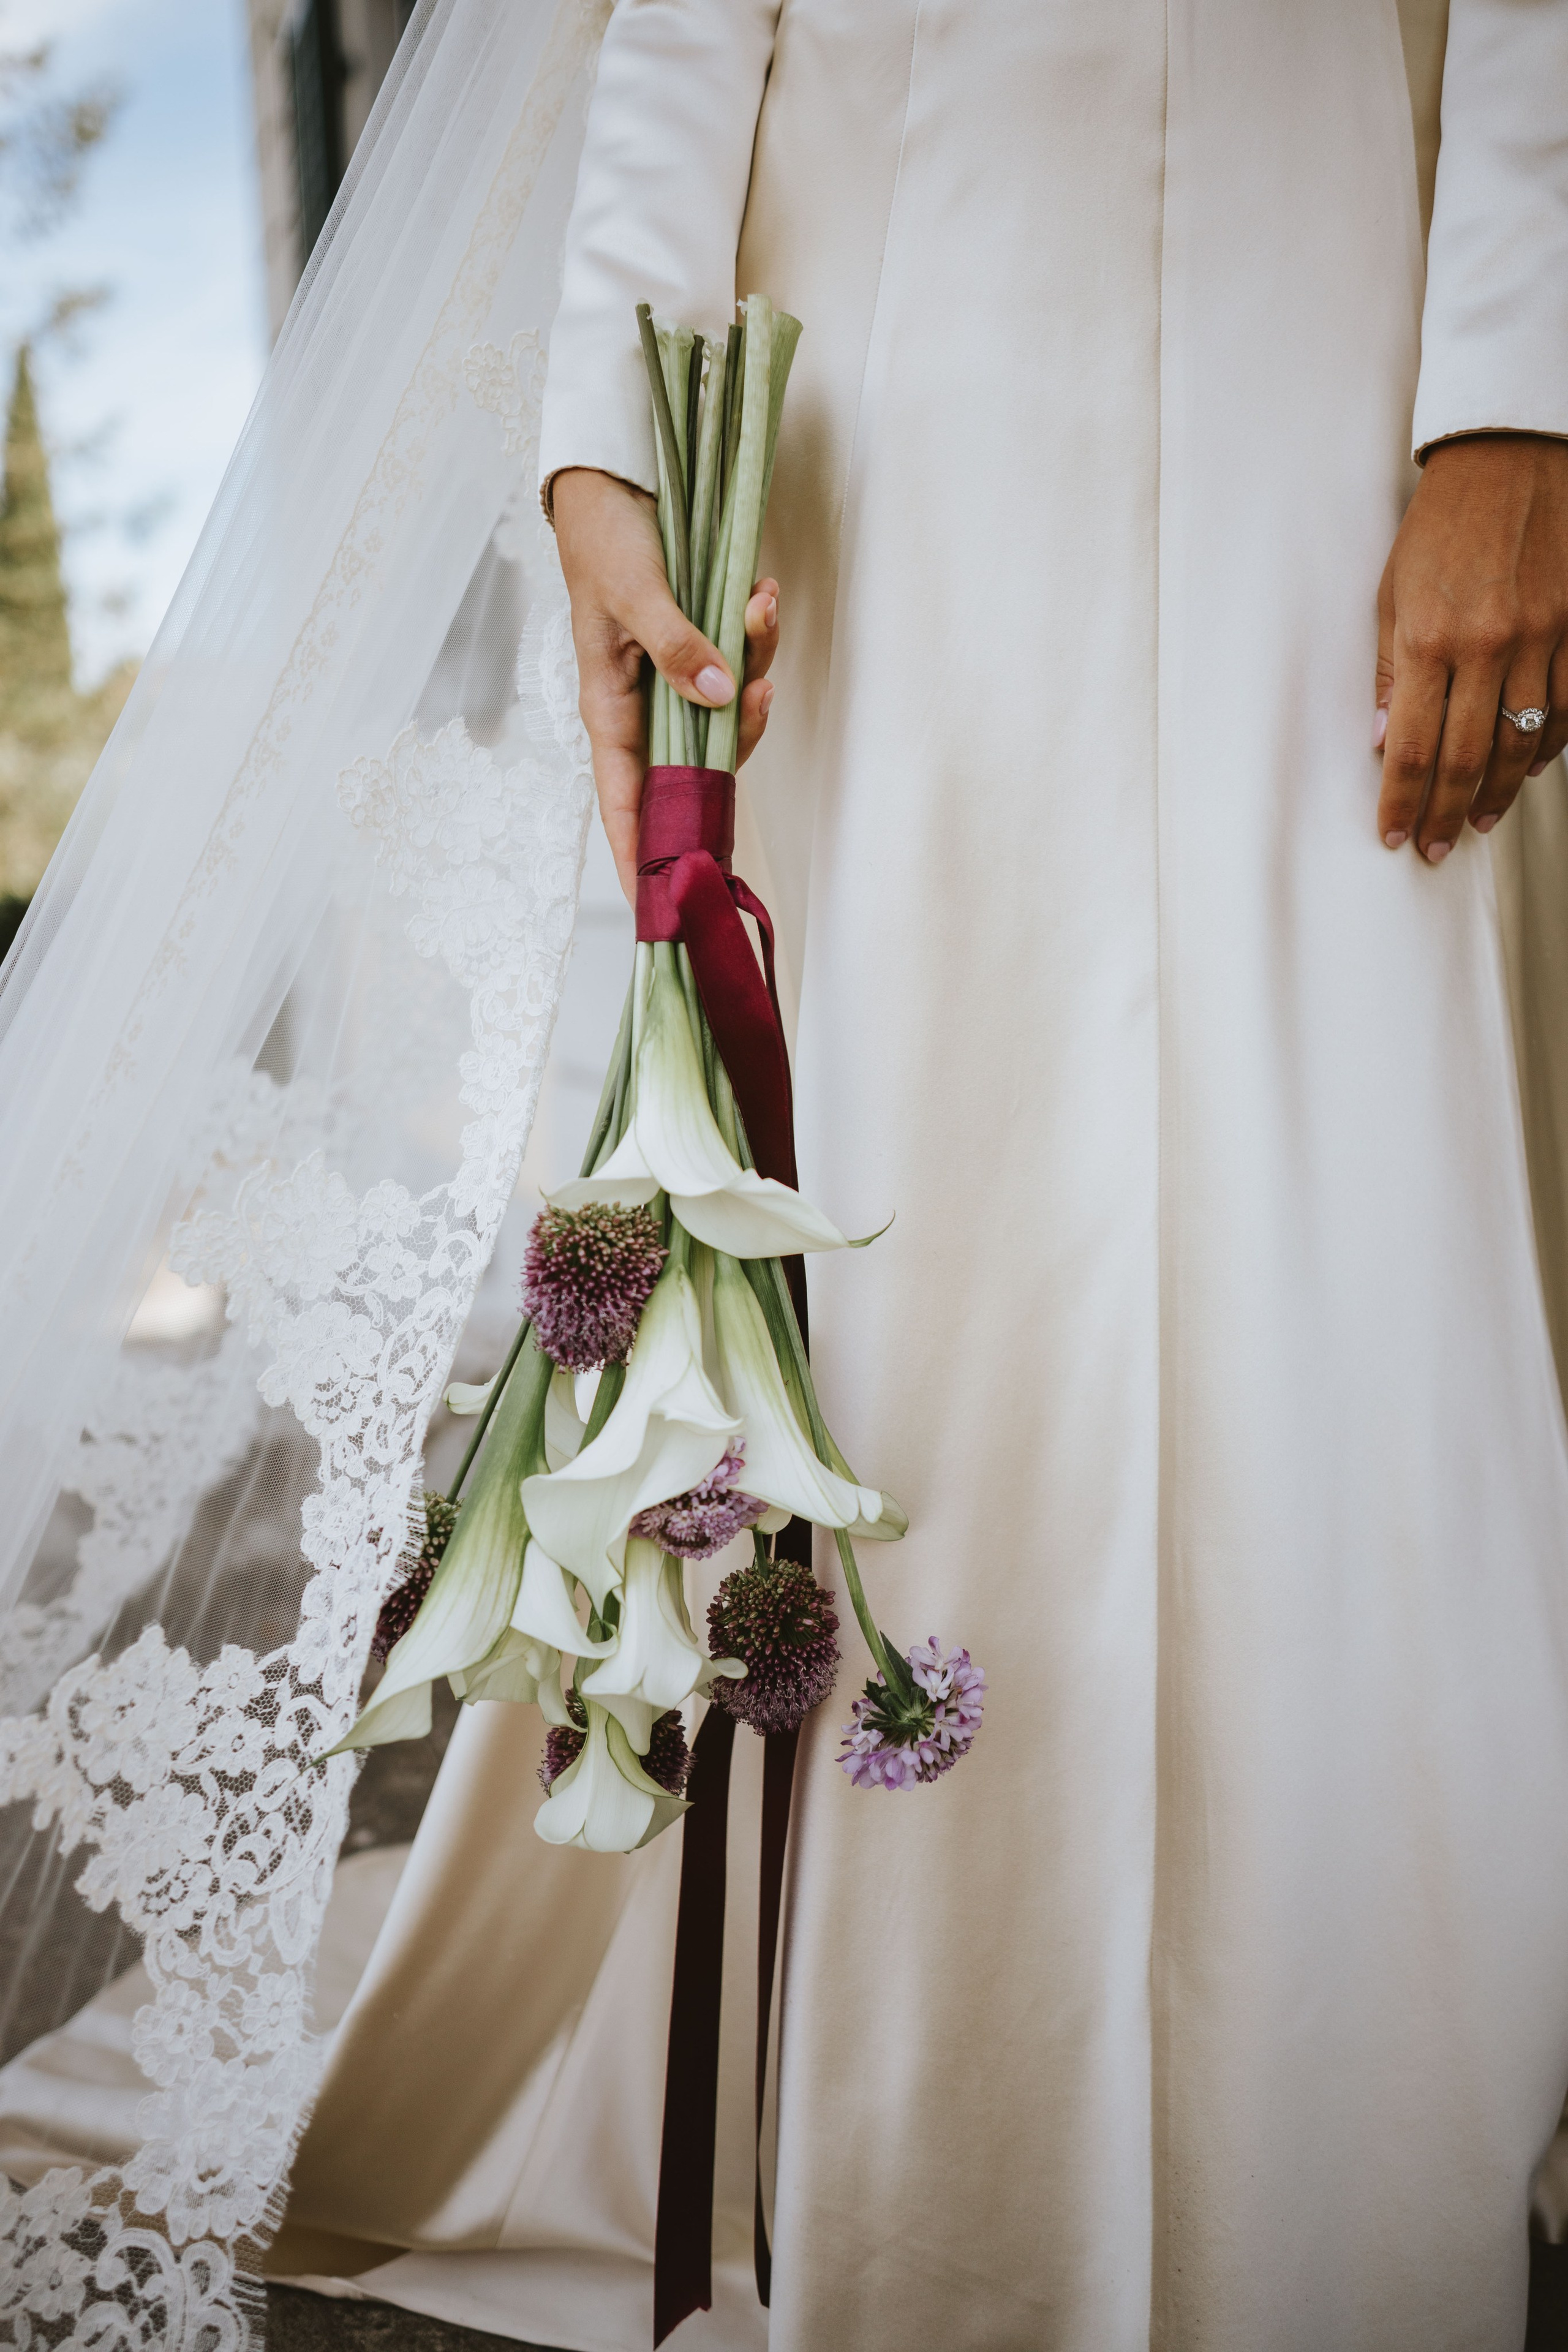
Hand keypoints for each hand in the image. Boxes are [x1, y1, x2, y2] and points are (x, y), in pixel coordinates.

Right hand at [552, 466, 780, 899]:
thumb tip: (720, 696)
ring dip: (757, 662)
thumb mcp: (635, 593)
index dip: (642, 861)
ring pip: (731, 712)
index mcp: (610, 710)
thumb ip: (675, 646)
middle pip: (699, 764)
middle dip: (740, 735)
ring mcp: (675, 684)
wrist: (612, 486)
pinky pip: (742, 667)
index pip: (626, 806)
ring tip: (761, 604)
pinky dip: (758, 636)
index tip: (659, 913)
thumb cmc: (605, 544)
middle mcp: (645, 709)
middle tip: (765, 693)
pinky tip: (762, 593)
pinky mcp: (702, 654)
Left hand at [1375, 432, 1567, 861]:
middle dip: (1448, 813)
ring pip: (1524, 741)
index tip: (1395, 837)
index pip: (1413, 747)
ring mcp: (1542, 636)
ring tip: (1478, 822)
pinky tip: (1528, 769)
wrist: (1512, 456)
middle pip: (1468, 757)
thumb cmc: (1442, 525)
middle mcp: (1489, 645)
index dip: (1404, 802)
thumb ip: (1391, 672)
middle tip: (1436, 849)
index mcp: (1431, 639)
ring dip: (1498, 792)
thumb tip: (1385, 743)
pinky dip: (1549, 745)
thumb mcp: (1394, 594)